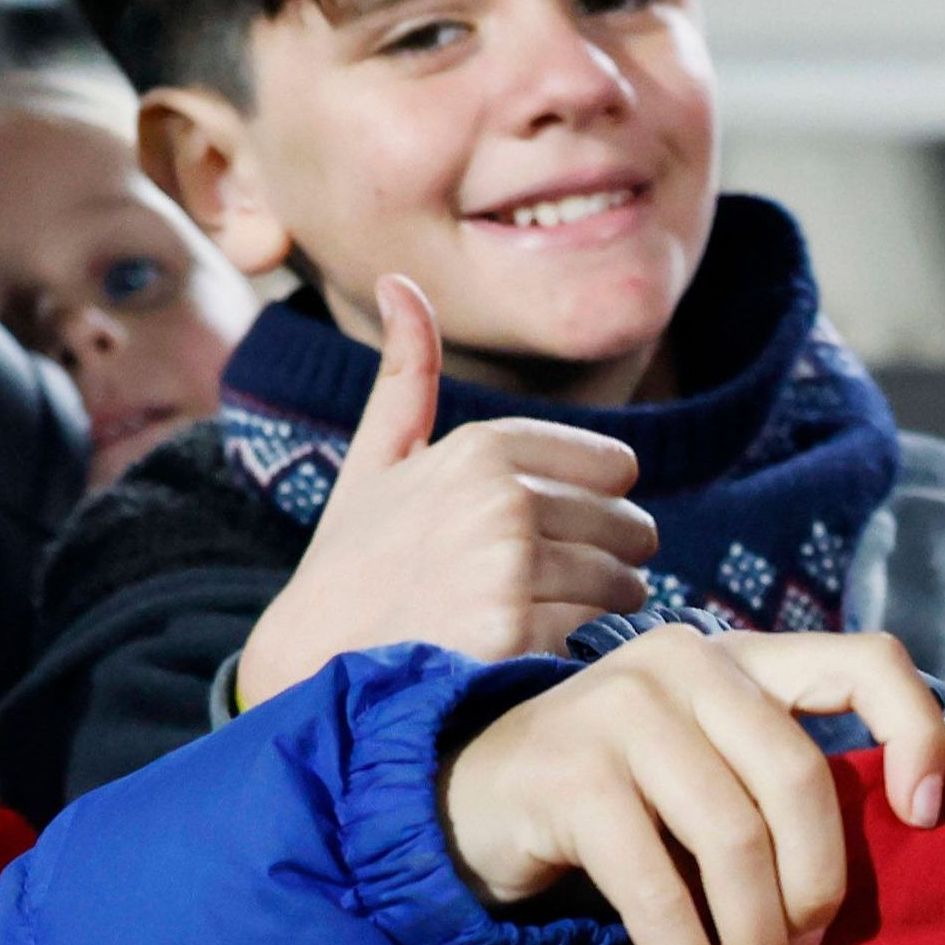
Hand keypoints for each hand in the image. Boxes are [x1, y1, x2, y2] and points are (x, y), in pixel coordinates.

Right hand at [232, 275, 662, 708]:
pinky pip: (598, 638)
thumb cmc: (352, 560)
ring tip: (548, 617)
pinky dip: (579, 651)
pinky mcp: (518, 639)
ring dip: (602, 607)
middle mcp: (503, 502)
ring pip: (623, 585)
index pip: (616, 467)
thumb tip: (399, 282)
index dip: (599, 502)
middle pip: (629, 528)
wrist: (316, 662)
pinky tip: (533, 653)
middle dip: (610, 557)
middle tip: (564, 583)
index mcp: (483, 448)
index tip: (565, 527)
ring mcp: (512, 572)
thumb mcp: (375, 459)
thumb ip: (405, 376)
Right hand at [444, 624, 944, 944]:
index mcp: (741, 658)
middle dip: (816, 888)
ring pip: (734, 842)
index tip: (925, 819)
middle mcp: (685, 663)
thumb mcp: (707, 770)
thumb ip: (777, 787)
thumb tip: (876, 880)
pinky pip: (659, 893)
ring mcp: (621, 710)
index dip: (917, 734)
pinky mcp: (571, 777)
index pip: (867, 661)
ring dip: (754, 943)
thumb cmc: (616, 801)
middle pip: (800, 781)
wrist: (470, 803)